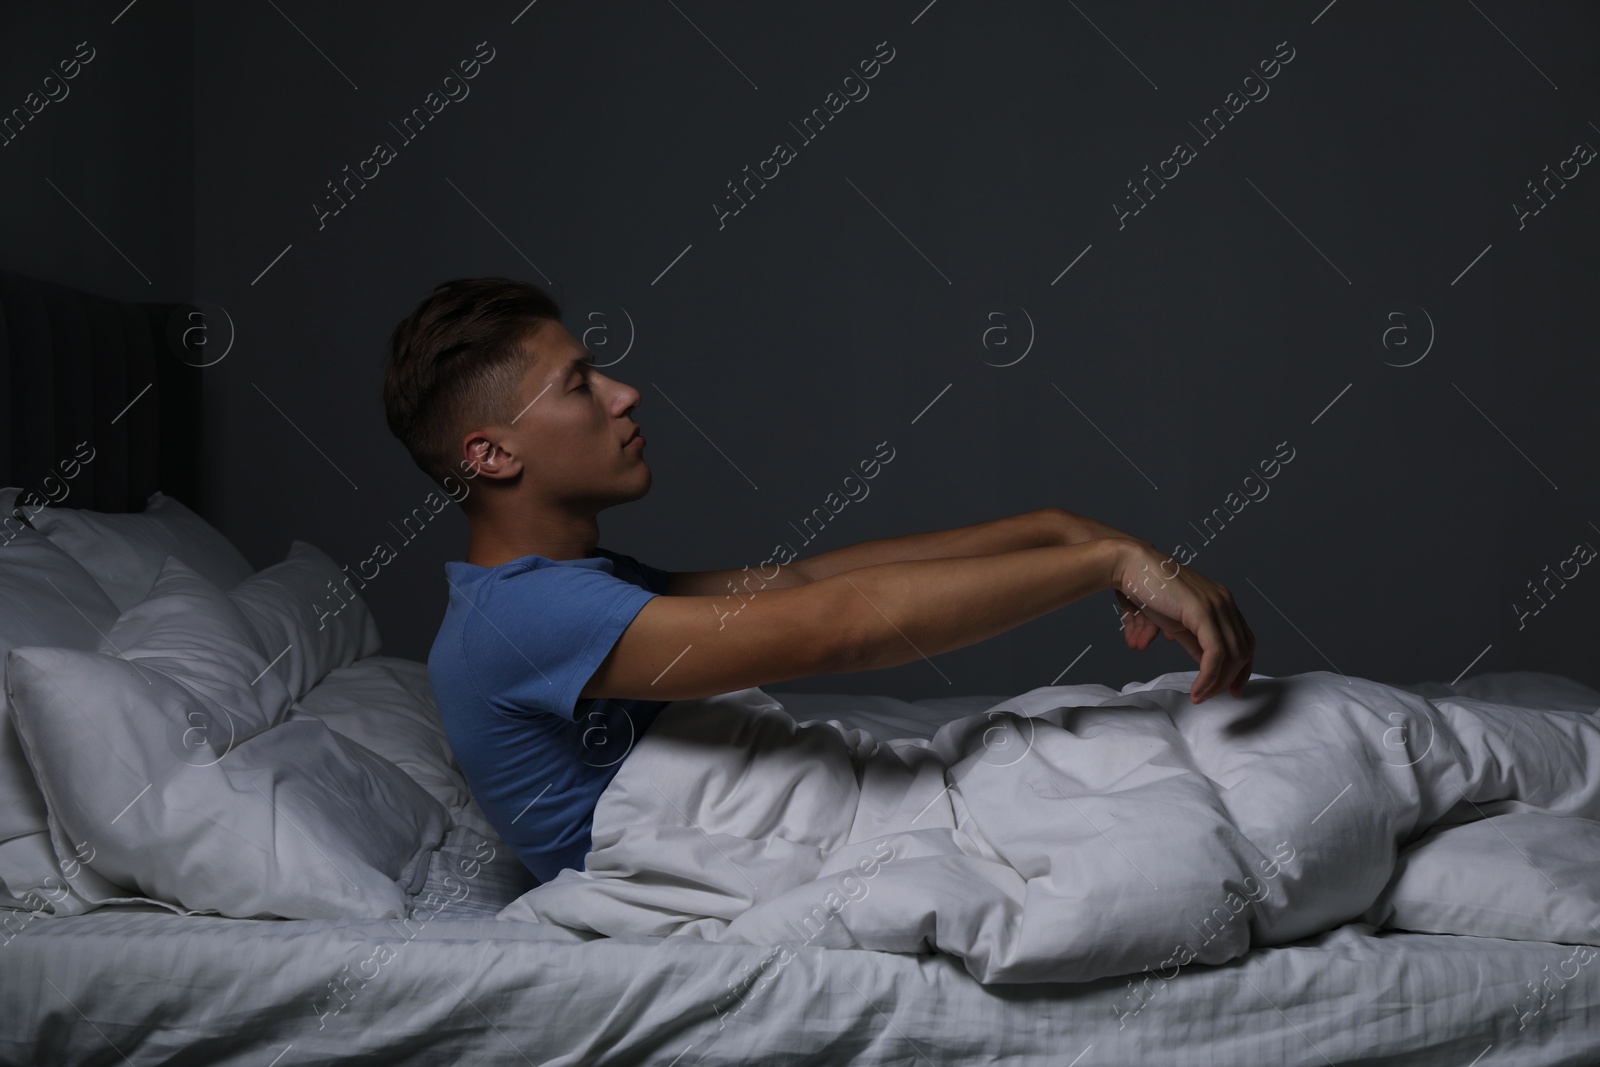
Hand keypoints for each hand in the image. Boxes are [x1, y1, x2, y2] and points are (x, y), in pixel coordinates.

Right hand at [1109, 540, 1254, 703]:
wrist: (1129, 566)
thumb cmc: (1146, 589)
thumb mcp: (1175, 622)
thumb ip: (1192, 641)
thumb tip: (1201, 665)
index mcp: (1221, 602)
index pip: (1244, 639)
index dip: (1242, 667)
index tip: (1231, 688)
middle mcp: (1225, 601)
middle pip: (1244, 649)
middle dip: (1231, 678)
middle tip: (1213, 696)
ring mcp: (1216, 605)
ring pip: (1232, 654)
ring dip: (1217, 682)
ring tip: (1199, 695)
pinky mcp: (1203, 611)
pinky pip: (1216, 653)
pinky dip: (1208, 676)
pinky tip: (1197, 689)